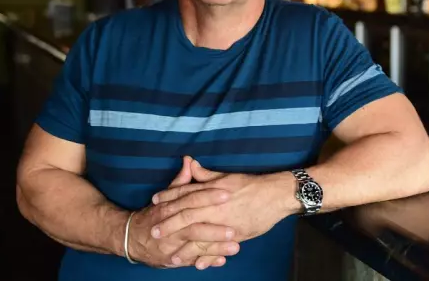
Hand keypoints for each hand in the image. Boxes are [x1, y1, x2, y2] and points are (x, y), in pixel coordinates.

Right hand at [127, 157, 240, 268]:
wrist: (132, 239)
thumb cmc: (154, 215)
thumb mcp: (166, 197)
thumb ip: (181, 182)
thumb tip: (189, 160)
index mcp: (168, 210)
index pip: (190, 201)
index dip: (208, 197)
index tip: (227, 194)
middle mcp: (170, 230)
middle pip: (193, 230)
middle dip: (214, 231)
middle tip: (234, 229)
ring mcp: (172, 247)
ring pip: (195, 248)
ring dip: (215, 248)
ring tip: (235, 246)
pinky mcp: (175, 260)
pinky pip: (193, 262)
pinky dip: (207, 262)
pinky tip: (222, 261)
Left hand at [151, 159, 294, 258]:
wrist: (275, 195)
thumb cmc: (252, 185)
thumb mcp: (227, 177)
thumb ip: (206, 175)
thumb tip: (190, 164)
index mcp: (212, 191)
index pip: (185, 194)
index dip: (168, 197)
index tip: (154, 202)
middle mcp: (216, 207)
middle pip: (187, 216)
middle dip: (169, 225)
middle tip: (153, 232)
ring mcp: (225, 223)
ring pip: (201, 236)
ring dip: (185, 247)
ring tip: (171, 256)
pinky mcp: (236, 235)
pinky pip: (219, 247)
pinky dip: (208, 256)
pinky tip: (198, 264)